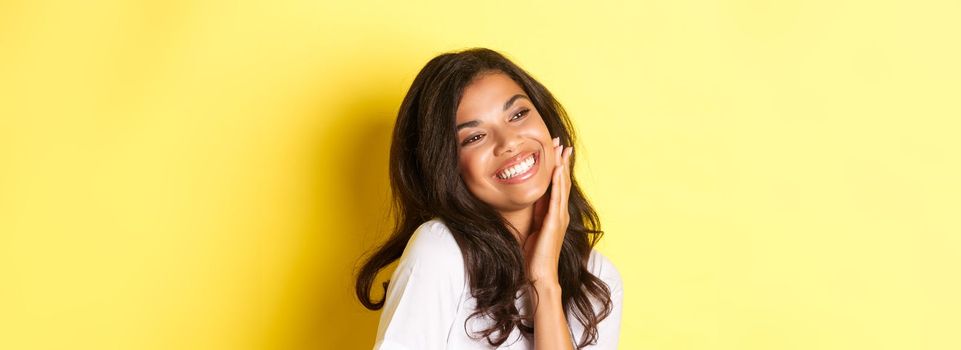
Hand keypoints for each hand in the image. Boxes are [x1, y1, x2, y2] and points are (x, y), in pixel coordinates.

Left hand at [524, 137, 572, 285]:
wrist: (540, 274)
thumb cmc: (534, 254)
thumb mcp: (533, 226)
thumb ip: (534, 213)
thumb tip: (527, 199)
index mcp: (555, 213)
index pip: (558, 185)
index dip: (558, 167)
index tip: (556, 150)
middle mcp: (561, 213)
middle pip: (563, 181)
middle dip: (562, 162)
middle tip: (562, 143)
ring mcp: (560, 217)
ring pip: (562, 186)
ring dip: (562, 167)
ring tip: (562, 150)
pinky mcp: (555, 222)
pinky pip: (557, 198)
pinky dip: (558, 182)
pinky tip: (557, 170)